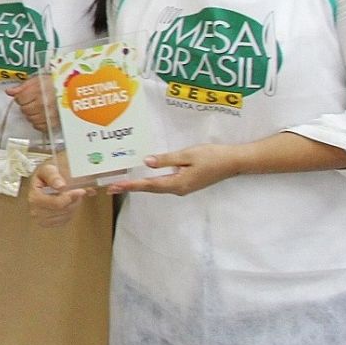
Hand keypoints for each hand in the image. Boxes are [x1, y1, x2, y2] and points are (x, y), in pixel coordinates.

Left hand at [7, 76, 54, 133]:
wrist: (76, 91)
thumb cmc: (58, 84)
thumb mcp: (40, 80)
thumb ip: (23, 86)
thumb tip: (9, 92)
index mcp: (38, 91)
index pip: (19, 99)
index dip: (21, 97)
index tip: (27, 95)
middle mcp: (42, 104)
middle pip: (24, 110)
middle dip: (27, 105)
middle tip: (35, 101)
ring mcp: (48, 115)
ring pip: (30, 119)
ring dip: (33, 114)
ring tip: (40, 108)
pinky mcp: (54, 123)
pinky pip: (39, 127)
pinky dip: (39, 122)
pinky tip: (43, 116)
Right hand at [29, 161, 93, 226]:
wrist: (41, 181)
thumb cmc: (44, 175)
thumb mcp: (47, 169)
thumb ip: (53, 176)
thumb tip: (60, 186)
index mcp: (34, 197)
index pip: (57, 203)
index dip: (70, 197)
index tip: (80, 190)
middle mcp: (35, 211)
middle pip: (63, 210)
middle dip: (74, 201)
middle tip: (78, 191)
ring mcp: (41, 219)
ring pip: (66, 216)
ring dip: (73, 205)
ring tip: (73, 195)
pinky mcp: (48, 223)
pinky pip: (65, 220)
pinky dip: (70, 212)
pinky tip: (68, 203)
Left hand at [107, 145, 239, 197]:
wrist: (234, 162)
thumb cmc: (212, 156)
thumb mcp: (188, 155)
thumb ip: (167, 160)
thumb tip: (147, 162)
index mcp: (178, 183)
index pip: (149, 185)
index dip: (131, 185)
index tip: (115, 187)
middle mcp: (178, 189)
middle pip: (150, 188)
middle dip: (131, 187)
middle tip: (111, 188)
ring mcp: (183, 188)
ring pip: (156, 188)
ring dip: (139, 186)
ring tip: (122, 184)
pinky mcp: (186, 183)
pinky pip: (164, 184)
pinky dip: (150, 183)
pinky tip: (144, 180)